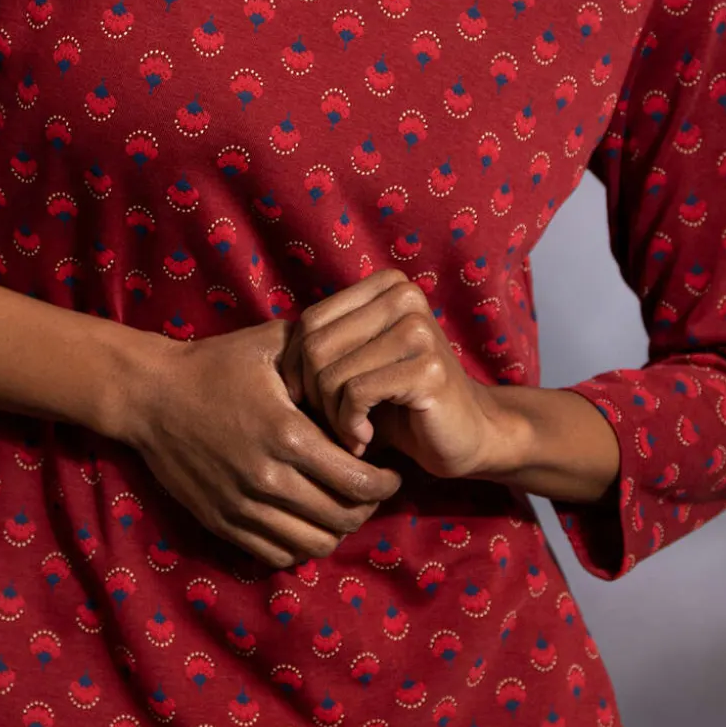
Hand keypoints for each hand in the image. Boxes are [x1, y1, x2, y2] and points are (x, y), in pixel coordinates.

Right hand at [127, 319, 403, 570]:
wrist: (148, 395)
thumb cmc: (213, 364)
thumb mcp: (270, 345)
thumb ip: (319, 354)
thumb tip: (364, 363)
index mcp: (286, 434)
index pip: (357, 481)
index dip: (385, 483)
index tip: (392, 473)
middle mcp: (267, 479)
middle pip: (341, 519)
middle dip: (368, 508)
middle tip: (373, 491)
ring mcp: (242, 506)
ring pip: (313, 544)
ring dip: (336, 530)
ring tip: (342, 508)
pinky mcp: (222, 522)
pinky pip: (277, 554)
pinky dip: (300, 545)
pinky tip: (306, 520)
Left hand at [278, 268, 511, 480]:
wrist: (466, 435)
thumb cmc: (399, 403)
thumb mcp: (356, 363)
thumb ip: (321, 347)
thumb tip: (259, 359)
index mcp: (386, 286)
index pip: (308, 322)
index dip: (297, 369)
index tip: (311, 402)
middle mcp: (404, 296)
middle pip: (316, 347)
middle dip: (314, 396)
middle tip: (333, 423)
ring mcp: (419, 329)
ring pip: (332, 374)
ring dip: (333, 417)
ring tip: (350, 433)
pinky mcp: (428, 368)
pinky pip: (356, 395)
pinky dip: (350, 427)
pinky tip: (365, 440)